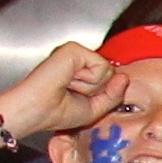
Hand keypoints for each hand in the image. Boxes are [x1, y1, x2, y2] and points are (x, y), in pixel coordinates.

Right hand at [0, 42, 121, 146]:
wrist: (37, 111)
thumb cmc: (57, 112)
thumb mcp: (94, 108)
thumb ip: (113, 94)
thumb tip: (124, 77)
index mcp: (80, 71)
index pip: (109, 77)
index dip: (103, 92)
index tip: (80, 100)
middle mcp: (78, 59)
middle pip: (111, 74)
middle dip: (97, 91)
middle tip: (73, 93)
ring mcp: (76, 52)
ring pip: (107, 70)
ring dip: (91, 87)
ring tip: (69, 87)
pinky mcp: (74, 49)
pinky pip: (101, 66)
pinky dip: (88, 81)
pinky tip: (69, 80)